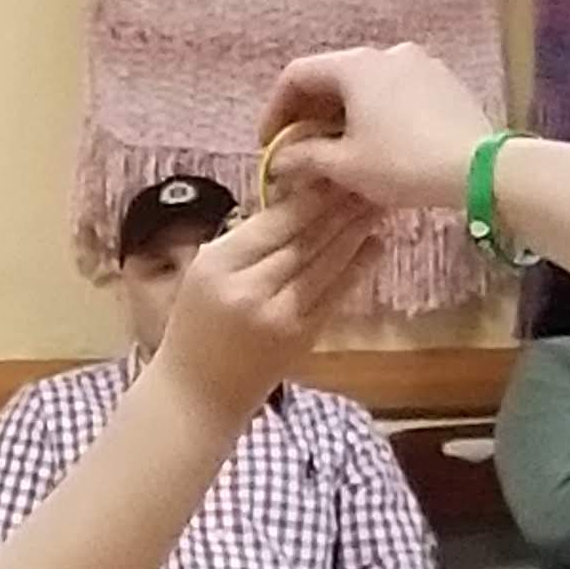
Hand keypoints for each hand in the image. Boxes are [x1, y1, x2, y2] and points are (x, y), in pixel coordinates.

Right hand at [146, 191, 382, 416]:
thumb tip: (292, 205)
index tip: (332, 174)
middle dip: (339, 207)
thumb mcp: (201, 276)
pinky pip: (336, 294)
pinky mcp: (302, 338)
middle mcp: (250, 288)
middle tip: (366, 181)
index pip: (273, 222)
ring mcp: (280, 315)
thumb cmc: (193, 329)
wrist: (197, 394)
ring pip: (326, 262)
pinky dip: (358, 267)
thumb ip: (241, 243)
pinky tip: (374, 246)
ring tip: (376, 205)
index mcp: (218, 265)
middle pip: (304, 238)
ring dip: (355, 231)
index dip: (308, 197)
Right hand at [258, 43, 495, 215]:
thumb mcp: (344, 166)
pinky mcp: (443, 82)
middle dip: (309, 115)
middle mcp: (387, 53)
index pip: (296, 75)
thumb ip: (303, 158)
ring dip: (342, 116)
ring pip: (365, 86)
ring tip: (337, 153)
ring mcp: (420, 64)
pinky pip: (395, 92)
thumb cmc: (403, 163)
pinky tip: (376, 146)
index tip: (270, 145)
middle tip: (299, 152)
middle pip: (332, 78)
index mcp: (355, 65)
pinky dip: (374, 114)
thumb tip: (278, 161)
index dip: (275, 110)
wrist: (480, 168)